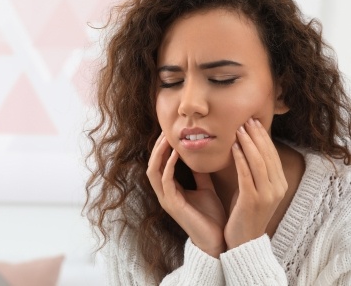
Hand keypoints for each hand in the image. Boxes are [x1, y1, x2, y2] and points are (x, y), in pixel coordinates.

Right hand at [146, 133, 226, 257]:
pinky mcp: (173, 205)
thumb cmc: (211, 215)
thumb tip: (200, 156)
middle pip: (152, 165)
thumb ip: (200, 174)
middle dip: (157, 147)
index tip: (170, 133)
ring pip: (153, 171)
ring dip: (159, 153)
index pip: (160, 165)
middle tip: (165, 131)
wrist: (217, 239)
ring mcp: (167, 199)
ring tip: (167, 138)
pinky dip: (169, 165)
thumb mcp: (205, 188)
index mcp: (171, 190)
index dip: (162, 149)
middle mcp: (165, 193)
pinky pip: (166, 181)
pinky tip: (177, 154)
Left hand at [224, 118, 287, 248]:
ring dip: (248, 143)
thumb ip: (254, 171)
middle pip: (267, 155)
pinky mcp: (253, 200)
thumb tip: (246, 147)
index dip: (263, 137)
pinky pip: (246, 174)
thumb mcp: (254, 189)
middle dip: (256, 135)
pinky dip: (241, 159)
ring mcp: (267, 195)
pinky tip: (234, 147)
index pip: (272, 154)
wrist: (243, 241)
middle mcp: (277, 188)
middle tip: (246, 120)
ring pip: (258, 162)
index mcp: (279, 184)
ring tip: (239, 129)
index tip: (253, 122)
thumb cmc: (245, 212)